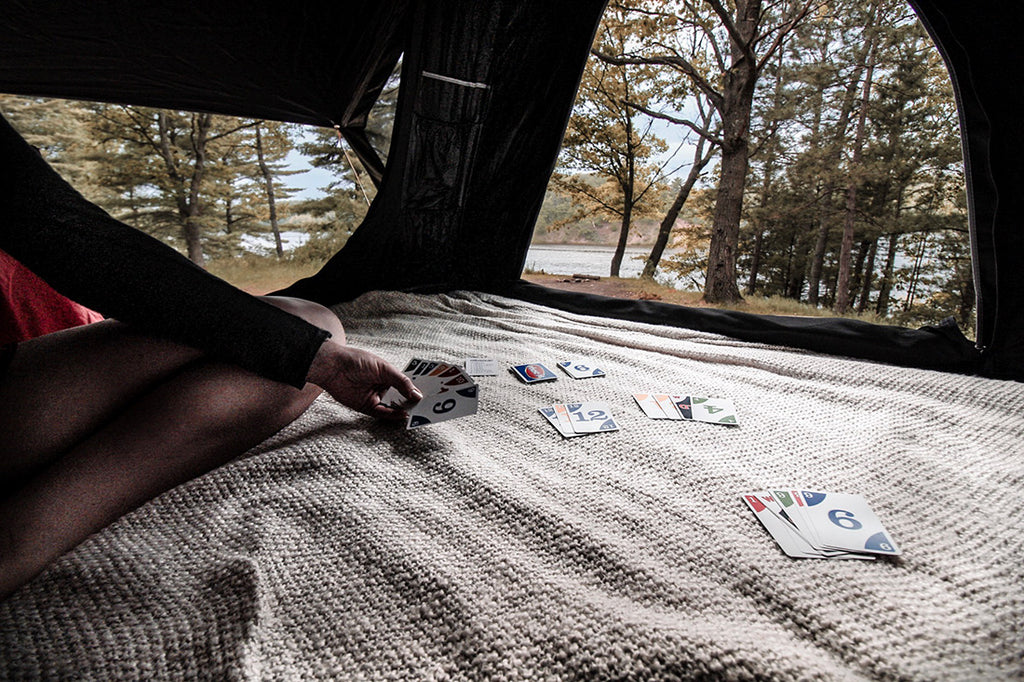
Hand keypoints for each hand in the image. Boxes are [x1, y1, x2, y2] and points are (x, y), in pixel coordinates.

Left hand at [306, 340, 421, 419]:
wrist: (334, 368)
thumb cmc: (358, 361)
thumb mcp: (384, 369)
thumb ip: (401, 382)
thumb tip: (418, 395)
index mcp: (388, 374)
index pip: (406, 383)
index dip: (417, 389)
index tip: (431, 394)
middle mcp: (383, 387)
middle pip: (401, 397)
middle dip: (413, 402)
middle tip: (428, 407)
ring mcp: (375, 397)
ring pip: (393, 406)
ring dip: (405, 410)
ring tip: (418, 412)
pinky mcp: (367, 407)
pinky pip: (382, 414)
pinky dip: (393, 415)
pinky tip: (403, 415)